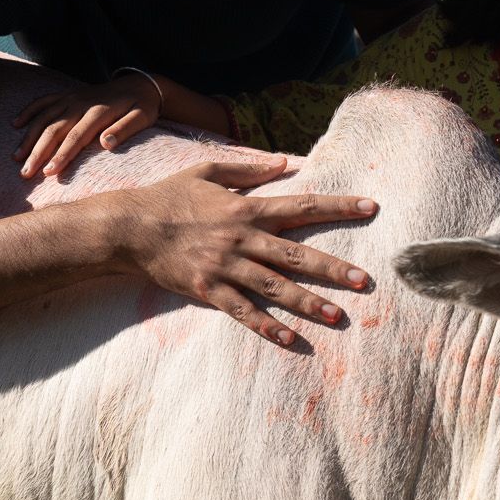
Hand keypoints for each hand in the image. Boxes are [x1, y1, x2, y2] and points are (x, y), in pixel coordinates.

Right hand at [14, 73, 162, 178]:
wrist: (141, 83)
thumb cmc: (143, 106)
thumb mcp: (142, 118)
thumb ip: (124, 129)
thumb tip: (106, 143)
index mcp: (99, 111)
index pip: (76, 136)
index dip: (61, 155)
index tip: (48, 172)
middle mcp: (81, 102)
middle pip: (54, 129)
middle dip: (38, 152)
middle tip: (25, 174)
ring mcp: (72, 97)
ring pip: (44, 117)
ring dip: (28, 136)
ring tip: (16, 158)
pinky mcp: (68, 94)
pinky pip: (43, 101)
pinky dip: (29, 111)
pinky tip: (15, 124)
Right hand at [114, 159, 376, 346]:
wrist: (129, 227)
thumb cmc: (168, 196)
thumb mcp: (208, 170)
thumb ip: (250, 168)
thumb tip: (286, 162)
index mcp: (246, 209)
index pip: (302, 205)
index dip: (339, 206)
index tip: (371, 207)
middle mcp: (241, 239)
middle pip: (297, 255)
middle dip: (334, 268)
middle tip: (365, 280)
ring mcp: (225, 267)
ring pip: (275, 288)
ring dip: (308, 303)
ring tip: (337, 316)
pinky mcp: (207, 290)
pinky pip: (242, 312)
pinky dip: (266, 326)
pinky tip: (289, 338)